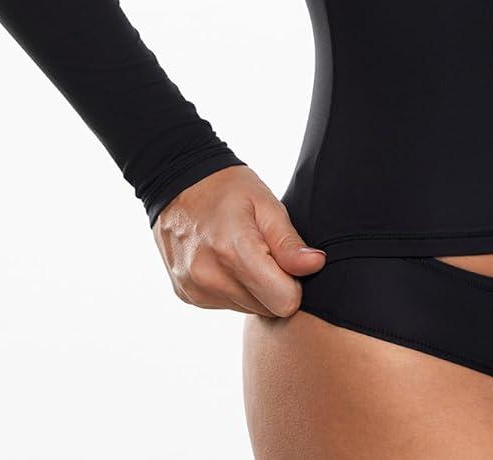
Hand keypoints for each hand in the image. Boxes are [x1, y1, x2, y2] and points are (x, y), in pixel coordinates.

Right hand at [152, 164, 327, 316]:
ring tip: (243, 252)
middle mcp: (210, 277)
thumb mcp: (265, 203)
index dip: (293, 283)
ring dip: (253, 288)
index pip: (284, 302)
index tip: (286, 260)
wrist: (176, 183)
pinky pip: (226, 304)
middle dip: (274, 286)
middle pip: (267, 308)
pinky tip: (225, 260)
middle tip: (265, 251)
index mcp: (233, 251)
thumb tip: (315, 265)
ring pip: (247, 309)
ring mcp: (195, 289)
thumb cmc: (227, 188)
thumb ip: (288, 241)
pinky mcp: (187, 295)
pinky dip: (233, 288)